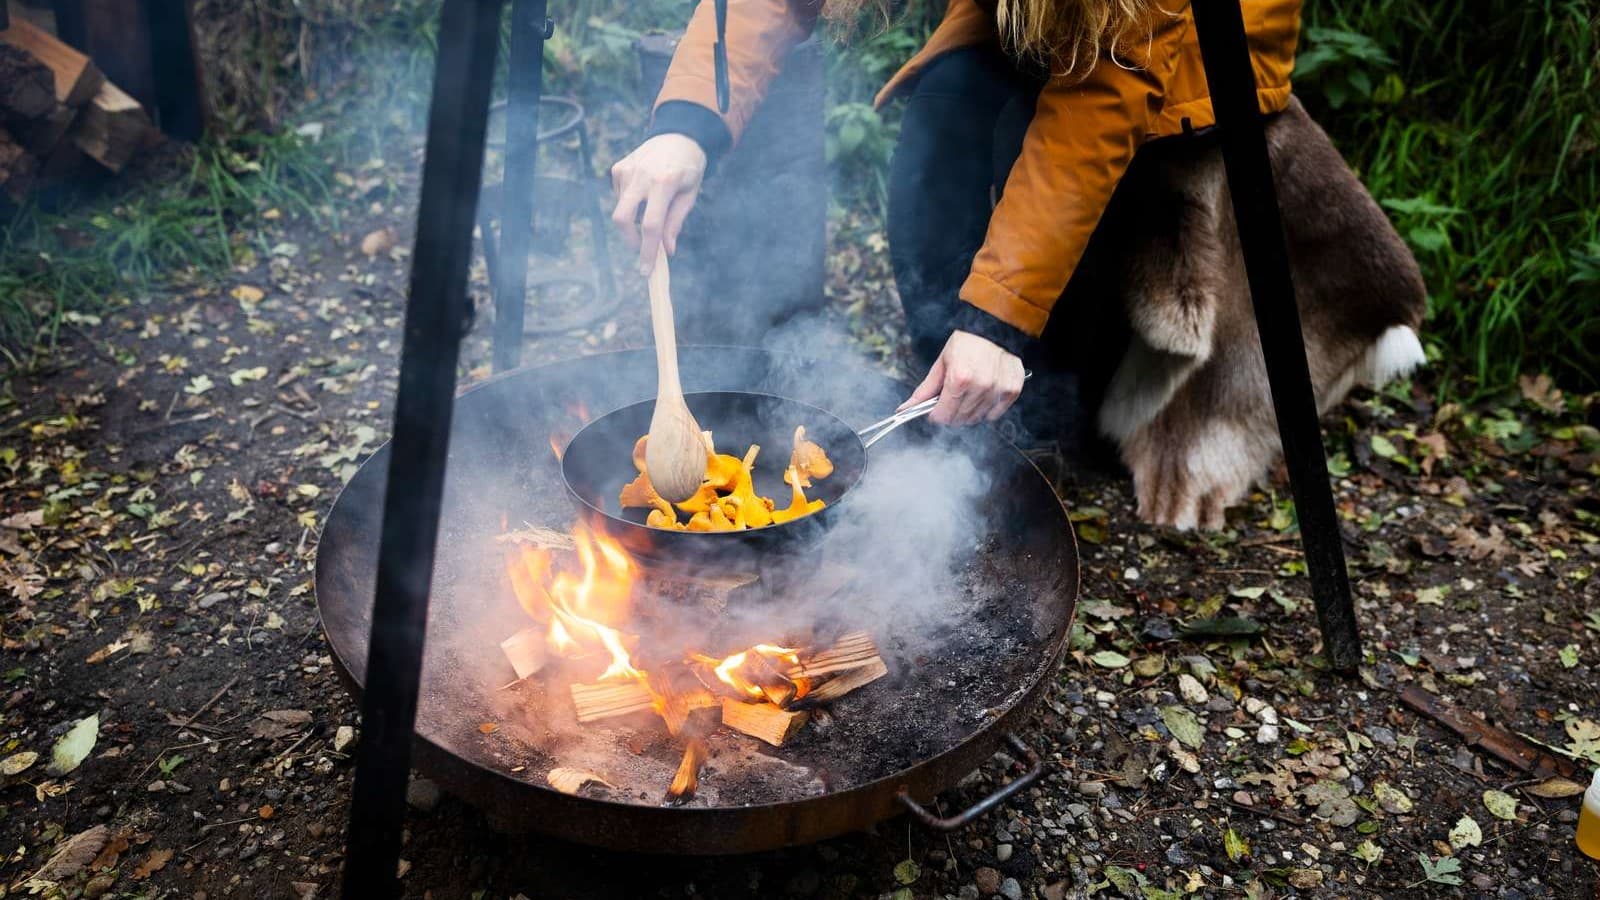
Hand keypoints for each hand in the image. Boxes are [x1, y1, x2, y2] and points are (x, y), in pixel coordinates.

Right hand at [610, 134, 707, 273]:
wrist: (679, 135)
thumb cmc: (689, 169)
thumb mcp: (690, 196)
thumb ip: (675, 222)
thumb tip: (667, 251)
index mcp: (665, 183)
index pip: (651, 225)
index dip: (648, 251)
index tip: (646, 270)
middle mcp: (642, 176)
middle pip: (622, 218)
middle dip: (629, 240)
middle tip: (642, 247)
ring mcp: (627, 170)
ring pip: (621, 209)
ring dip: (634, 219)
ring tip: (652, 206)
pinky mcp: (618, 168)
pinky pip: (619, 196)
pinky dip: (630, 203)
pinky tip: (645, 192)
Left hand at [900, 330, 1025, 425]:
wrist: (993, 328)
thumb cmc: (965, 344)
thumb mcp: (941, 363)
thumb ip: (925, 390)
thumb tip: (905, 409)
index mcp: (960, 378)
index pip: (943, 415)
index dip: (936, 415)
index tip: (935, 411)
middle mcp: (982, 385)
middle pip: (959, 418)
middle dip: (950, 413)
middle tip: (950, 400)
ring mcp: (999, 388)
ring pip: (977, 418)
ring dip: (968, 412)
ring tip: (967, 394)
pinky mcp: (1012, 389)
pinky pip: (995, 414)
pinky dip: (987, 409)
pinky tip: (982, 395)